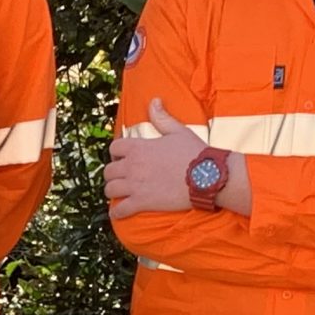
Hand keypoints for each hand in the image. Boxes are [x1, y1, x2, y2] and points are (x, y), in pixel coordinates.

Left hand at [106, 99, 219, 219]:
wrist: (207, 176)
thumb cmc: (194, 153)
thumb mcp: (178, 131)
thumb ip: (162, 117)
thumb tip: (154, 101)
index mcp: (139, 147)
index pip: (114, 148)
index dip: (116, 153)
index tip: (121, 158)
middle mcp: (132, 166)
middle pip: (108, 171)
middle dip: (112, 174)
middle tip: (120, 177)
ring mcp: (135, 185)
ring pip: (110, 190)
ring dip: (113, 191)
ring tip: (119, 193)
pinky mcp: (142, 202)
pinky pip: (120, 210)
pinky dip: (117, 213)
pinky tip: (118, 213)